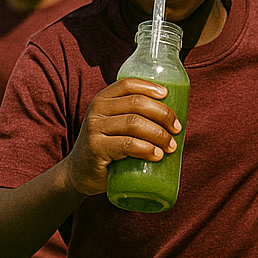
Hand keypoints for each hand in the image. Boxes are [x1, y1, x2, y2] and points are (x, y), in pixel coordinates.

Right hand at [65, 78, 182, 196]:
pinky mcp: (96, 148)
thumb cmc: (108, 146)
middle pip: (137, 103)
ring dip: (159, 134)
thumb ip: (134, 115)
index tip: (167, 95)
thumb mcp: (115, 124)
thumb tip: (173, 117)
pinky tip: (157, 155)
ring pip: (134, 123)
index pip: (128, 84)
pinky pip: (127, 144)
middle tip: (177, 129)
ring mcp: (94, 128)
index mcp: (103, 99)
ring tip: (170, 146)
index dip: (149, 87)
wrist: (80, 172)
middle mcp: (97, 110)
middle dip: (163, 114)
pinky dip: (146, 149)